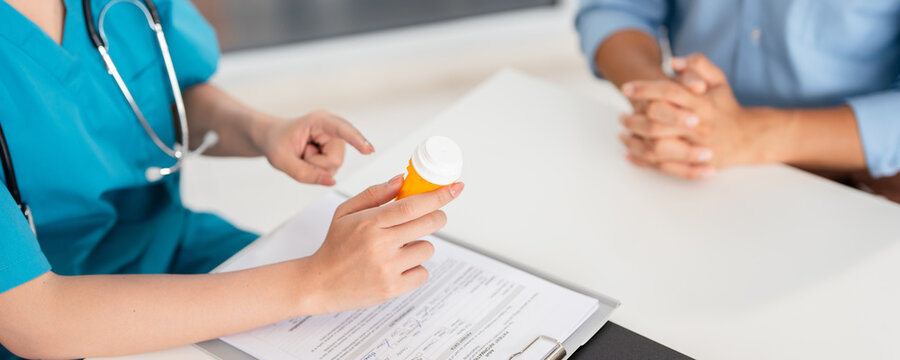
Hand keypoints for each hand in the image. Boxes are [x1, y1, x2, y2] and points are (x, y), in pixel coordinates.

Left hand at [260, 110, 374, 184]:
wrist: (272, 137)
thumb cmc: (276, 142)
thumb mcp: (281, 160)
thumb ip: (304, 173)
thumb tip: (331, 182)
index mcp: (319, 121)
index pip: (341, 129)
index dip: (356, 139)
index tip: (368, 150)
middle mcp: (332, 128)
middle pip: (335, 159)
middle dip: (316, 165)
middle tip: (299, 154)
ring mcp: (335, 140)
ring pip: (334, 166)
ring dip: (315, 167)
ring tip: (303, 155)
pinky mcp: (335, 150)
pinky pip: (331, 169)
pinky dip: (317, 169)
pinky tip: (308, 158)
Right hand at [307, 175, 464, 312]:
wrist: (319, 284)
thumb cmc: (334, 246)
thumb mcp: (345, 212)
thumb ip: (374, 194)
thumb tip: (401, 180)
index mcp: (369, 222)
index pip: (413, 205)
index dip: (438, 195)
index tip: (455, 188)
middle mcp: (380, 245)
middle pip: (429, 224)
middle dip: (436, 216)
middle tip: (429, 217)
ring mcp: (387, 268)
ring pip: (427, 248)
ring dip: (420, 245)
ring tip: (398, 249)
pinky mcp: (392, 289)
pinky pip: (423, 273)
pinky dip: (415, 269)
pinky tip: (397, 267)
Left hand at [618, 54, 762, 178]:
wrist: (746, 138)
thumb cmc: (725, 106)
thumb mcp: (719, 80)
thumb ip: (699, 64)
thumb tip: (673, 62)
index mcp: (703, 104)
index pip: (670, 92)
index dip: (646, 88)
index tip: (627, 88)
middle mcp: (700, 127)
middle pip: (659, 121)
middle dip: (635, 117)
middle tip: (621, 115)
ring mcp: (696, 149)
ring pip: (657, 147)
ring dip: (635, 140)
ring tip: (623, 131)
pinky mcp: (693, 165)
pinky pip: (662, 166)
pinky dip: (642, 160)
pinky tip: (629, 152)